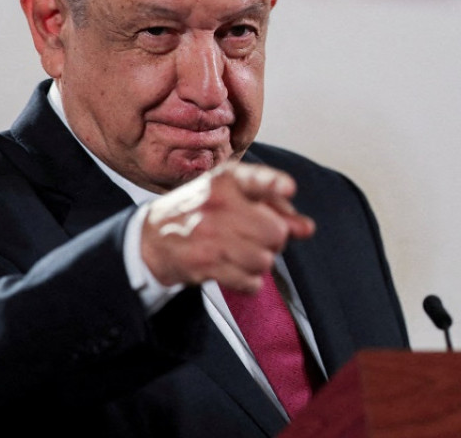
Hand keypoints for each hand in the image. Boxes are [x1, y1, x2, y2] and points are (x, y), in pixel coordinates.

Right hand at [139, 162, 314, 293]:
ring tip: (242, 253)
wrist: (153, 238)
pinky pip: (250, 281)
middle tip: (257, 238)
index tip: (288, 189)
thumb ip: (275, 208)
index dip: (275, 184)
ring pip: (265, 259)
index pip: (256, 179)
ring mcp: (209, 234)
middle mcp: (217, 204)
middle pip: (276, 231)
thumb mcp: (233, 197)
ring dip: (260, 262)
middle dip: (274, 240)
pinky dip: (249, 281)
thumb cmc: (200, 212)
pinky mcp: (205, 263)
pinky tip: (235, 269)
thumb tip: (307, 228)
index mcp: (225, 180)